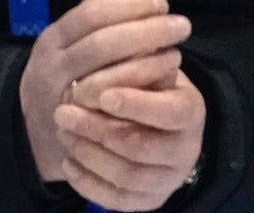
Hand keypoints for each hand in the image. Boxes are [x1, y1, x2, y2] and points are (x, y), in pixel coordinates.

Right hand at [18, 0, 187, 185]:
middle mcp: (54, 68)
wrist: (36, 125)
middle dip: (146, 31)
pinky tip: (164, 81)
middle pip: (102, 44)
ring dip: (149, 63)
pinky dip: (142, 91)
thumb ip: (95, 13)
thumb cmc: (62, 73)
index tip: (161, 3)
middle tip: (180, 26)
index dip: (129, 6)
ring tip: (176, 53)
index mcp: (52, 39)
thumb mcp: (67, 40)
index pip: (91, 15)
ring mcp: (65, 99)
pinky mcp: (81, 126)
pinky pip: (114, 107)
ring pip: (109, 78)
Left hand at [57, 59, 205, 209]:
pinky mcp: (150, 200)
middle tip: (62, 113)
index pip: (170, 112)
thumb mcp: (146, 67)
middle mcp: (186, 149)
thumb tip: (109, 56)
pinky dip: (88, 183)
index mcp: (191, 110)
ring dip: (88, 155)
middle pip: (141, 147)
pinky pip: (118, 201)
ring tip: (63, 133)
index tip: (103, 96)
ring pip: (127, 176)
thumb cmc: (146, 86)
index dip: (137, 105)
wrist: (155, 121)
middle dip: (97, 130)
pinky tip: (68, 163)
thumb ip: (132, 64)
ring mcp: (169, 179)